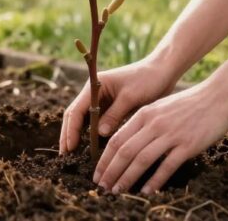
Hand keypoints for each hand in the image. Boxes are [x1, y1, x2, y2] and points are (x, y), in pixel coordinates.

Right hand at [60, 57, 176, 153]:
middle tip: (65, 156)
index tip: (70, 148)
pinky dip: (92, 134)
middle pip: (75, 115)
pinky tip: (91, 148)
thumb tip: (99, 134)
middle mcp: (94, 93)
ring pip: (84, 120)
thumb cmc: (147, 79)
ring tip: (73, 155)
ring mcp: (102, 100)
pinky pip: (97, 122)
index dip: (72, 130)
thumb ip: (114, 114)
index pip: (77, 110)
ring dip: (78, 135)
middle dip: (69, 135)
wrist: (162, 71)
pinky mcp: (111, 107)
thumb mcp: (131, 97)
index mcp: (95, 85)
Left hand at [92, 81, 227, 194]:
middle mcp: (153, 124)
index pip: (117, 139)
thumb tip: (128, 143)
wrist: (218, 97)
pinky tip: (147, 191)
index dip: (104, 159)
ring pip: (141, 159)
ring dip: (127, 178)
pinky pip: (166, 166)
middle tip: (103, 187)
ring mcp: (170, 134)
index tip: (98, 173)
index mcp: (144, 114)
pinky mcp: (187, 145)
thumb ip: (144, 123)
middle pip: (125, 151)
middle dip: (111, 171)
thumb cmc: (189, 104)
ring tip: (118, 191)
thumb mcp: (160, 108)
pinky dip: (155, 180)